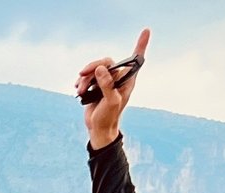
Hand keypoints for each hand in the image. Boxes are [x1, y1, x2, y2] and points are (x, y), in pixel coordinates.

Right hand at [78, 28, 150, 149]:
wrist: (98, 128)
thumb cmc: (109, 117)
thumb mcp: (111, 102)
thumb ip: (107, 85)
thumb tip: (101, 68)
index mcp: (127, 80)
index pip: (136, 59)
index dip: (141, 45)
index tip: (146, 31)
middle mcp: (118, 78)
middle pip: (106, 61)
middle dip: (93, 66)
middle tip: (82, 73)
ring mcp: (106, 81)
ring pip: (94, 69)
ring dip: (84, 78)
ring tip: (80, 90)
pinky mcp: (96, 84)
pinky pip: (87, 76)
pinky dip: (81, 82)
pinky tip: (78, 89)